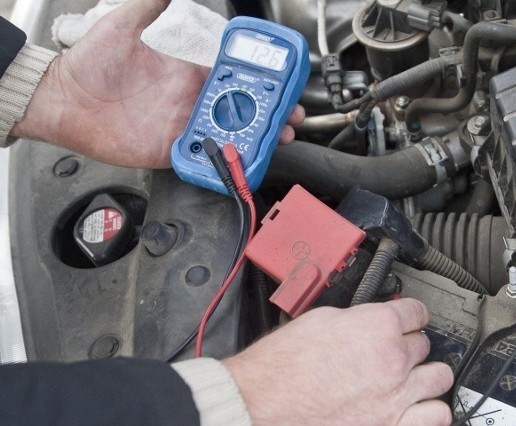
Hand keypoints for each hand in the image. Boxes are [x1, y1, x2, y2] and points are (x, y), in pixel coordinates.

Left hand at [11, 0, 304, 168]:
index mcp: (187, 73)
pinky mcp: (171, 151)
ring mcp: (183, 127)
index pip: (233, 76)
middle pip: (241, 110)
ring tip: (279, 138)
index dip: (260, 81)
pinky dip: (227, 159)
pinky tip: (245, 157)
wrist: (63, 98)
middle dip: (270, 114)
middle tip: (291, 117)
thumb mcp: (124, 24)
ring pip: (231, 135)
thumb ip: (151, 4)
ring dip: (258, 138)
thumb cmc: (89, 63)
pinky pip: (205, 158)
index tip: (281, 82)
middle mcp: (190, 101)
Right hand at [223, 299, 453, 425]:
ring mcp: (395, 396)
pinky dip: (435, 414)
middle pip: (424, 345)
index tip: (408, 322)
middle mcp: (393, 359)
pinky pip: (436, 418)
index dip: (410, 316)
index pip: (417, 312)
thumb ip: (358, 320)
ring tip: (415, 380)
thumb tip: (371, 321)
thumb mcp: (321, 319)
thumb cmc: (280, 364)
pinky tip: (426, 410)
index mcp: (378, 326)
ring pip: (439, 378)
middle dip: (410, 347)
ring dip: (428, 376)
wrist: (259, 404)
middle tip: (394, 354)